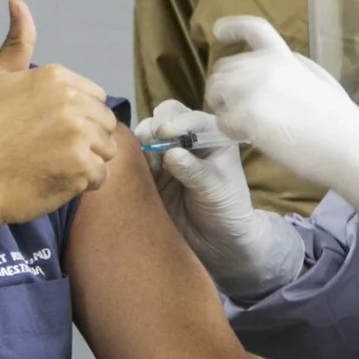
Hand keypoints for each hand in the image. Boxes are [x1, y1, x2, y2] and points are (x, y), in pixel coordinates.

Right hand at [0, 0, 119, 225]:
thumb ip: (17, 41)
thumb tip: (17, 1)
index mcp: (56, 76)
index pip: (94, 98)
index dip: (75, 117)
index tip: (46, 130)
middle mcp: (71, 100)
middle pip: (104, 123)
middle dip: (84, 139)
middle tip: (48, 150)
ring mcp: (79, 134)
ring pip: (106, 149)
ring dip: (86, 161)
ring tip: (53, 165)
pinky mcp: (83, 166)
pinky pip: (102, 176)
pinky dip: (83, 183)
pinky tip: (56, 180)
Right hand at [133, 100, 301, 298]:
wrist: (216, 242)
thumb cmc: (227, 210)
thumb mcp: (216, 188)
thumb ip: (194, 170)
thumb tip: (171, 154)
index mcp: (210, 135)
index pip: (189, 116)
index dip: (175, 121)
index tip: (165, 134)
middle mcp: (186, 139)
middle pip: (162, 118)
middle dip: (154, 128)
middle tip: (151, 147)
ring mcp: (166, 154)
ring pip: (145, 135)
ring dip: (141, 143)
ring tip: (147, 163)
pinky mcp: (150, 171)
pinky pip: (135, 157)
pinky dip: (131, 159)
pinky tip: (134, 169)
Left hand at [204, 16, 358, 207]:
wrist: (349, 147)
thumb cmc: (340, 121)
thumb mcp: (320, 80)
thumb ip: (294, 68)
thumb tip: (280, 62)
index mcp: (284, 57)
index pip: (254, 28)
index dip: (233, 27)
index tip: (218, 31)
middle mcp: (264, 67)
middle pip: (223, 69)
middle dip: (224, 89)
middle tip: (238, 110)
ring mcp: (253, 90)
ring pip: (216, 94)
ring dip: (224, 110)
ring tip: (245, 126)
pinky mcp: (247, 116)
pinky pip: (222, 122)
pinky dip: (230, 132)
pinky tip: (250, 139)